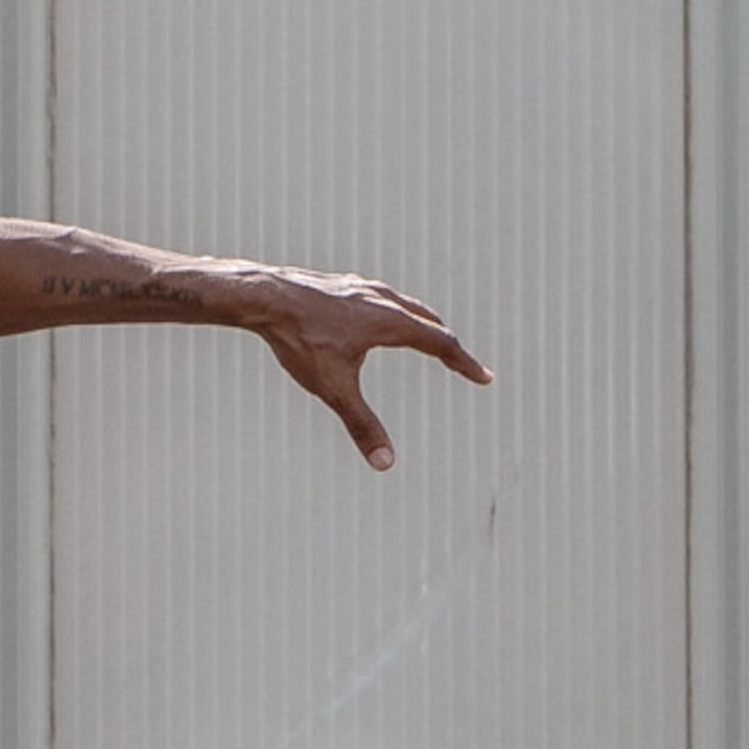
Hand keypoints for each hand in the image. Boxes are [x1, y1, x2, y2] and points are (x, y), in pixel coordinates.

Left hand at [243, 266, 490, 469]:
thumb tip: (386, 463)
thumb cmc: (300, 339)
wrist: (263, 296)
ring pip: (404, 305)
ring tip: (426, 337)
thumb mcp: (333, 388)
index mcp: (391, 322)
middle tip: (460, 362)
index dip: (465, 364)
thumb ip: (362, 425)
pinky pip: (378, 298)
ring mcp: (361, 287)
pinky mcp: (341, 284)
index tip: (484, 378)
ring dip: (421, 323)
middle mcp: (383, 299)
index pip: (441, 343)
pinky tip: (375, 319)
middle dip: (447, 344)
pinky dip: (392, 312)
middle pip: (428, 321)